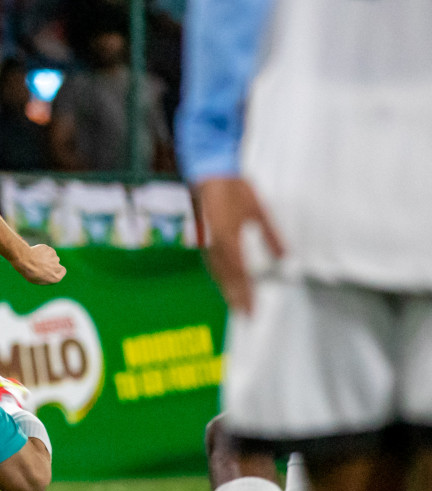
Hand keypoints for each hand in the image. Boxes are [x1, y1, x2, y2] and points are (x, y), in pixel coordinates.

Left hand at [13, 244, 65, 284]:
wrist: (25, 261)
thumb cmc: (29, 272)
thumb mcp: (37, 280)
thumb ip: (47, 276)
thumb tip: (50, 273)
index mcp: (56, 278)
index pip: (62, 271)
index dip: (58, 269)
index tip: (53, 268)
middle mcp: (57, 268)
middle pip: (57, 264)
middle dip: (51, 264)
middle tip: (40, 264)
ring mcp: (55, 259)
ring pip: (52, 257)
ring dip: (46, 257)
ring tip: (36, 259)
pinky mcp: (51, 251)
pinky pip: (48, 251)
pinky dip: (43, 251)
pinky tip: (36, 254)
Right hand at [194, 177, 283, 314]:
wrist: (211, 174)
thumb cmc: (236, 190)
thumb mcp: (260, 211)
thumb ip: (271, 236)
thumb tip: (284, 257)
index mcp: (231, 241)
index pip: (240, 276)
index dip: (246, 296)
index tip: (253, 312)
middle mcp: (217, 247)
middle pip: (227, 280)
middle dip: (236, 299)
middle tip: (245, 316)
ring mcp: (209, 243)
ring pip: (218, 273)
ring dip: (226, 290)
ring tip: (235, 305)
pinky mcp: (206, 238)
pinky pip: (213, 262)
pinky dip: (219, 276)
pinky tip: (224, 282)